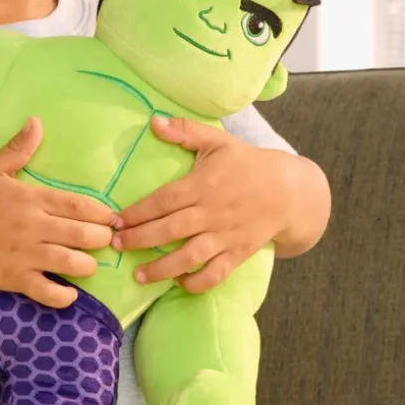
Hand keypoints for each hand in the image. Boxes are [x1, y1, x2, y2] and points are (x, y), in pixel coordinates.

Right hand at [0, 117, 117, 309]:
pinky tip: (69, 294)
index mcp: (31, 198)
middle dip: (101, 239)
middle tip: (105, 241)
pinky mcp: (13, 278)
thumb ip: (18, 148)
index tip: (112, 218)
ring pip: (71, 263)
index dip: (102, 213)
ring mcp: (24, 254)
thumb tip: (36, 121)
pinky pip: (47, 292)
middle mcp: (32, 226)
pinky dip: (63, 296)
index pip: (78, 205)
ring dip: (88, 266)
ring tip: (88, 265)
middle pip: (82, 234)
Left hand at [111, 115, 300, 292]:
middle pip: (170, 230)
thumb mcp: (218, 141)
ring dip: (162, 268)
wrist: (289, 191)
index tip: (115, 220)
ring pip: (190, 257)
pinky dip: (197, 282)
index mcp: (202, 185)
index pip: (163, 200)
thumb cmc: (248, 164)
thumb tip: (154, 121)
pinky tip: (179, 283)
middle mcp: (211, 213)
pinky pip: (216, 273)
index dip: (137, 212)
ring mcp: (225, 236)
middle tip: (116, 245)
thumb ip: (185, 131)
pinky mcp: (238, 253)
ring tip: (139, 275)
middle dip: (139, 240)